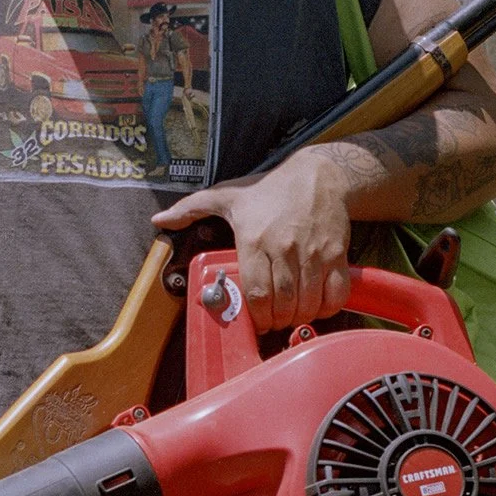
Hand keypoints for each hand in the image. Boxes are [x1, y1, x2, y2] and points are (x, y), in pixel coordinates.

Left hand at [156, 152, 354, 328]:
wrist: (320, 174)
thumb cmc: (271, 189)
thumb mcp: (227, 194)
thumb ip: (191, 208)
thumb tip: (158, 219)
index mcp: (254, 239)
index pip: (256, 293)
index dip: (257, 316)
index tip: (257, 321)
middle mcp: (283, 248)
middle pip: (282, 304)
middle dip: (277, 321)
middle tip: (275, 321)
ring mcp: (313, 252)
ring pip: (308, 302)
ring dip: (300, 317)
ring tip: (293, 314)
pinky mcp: (337, 254)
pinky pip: (336, 293)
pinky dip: (328, 308)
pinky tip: (318, 305)